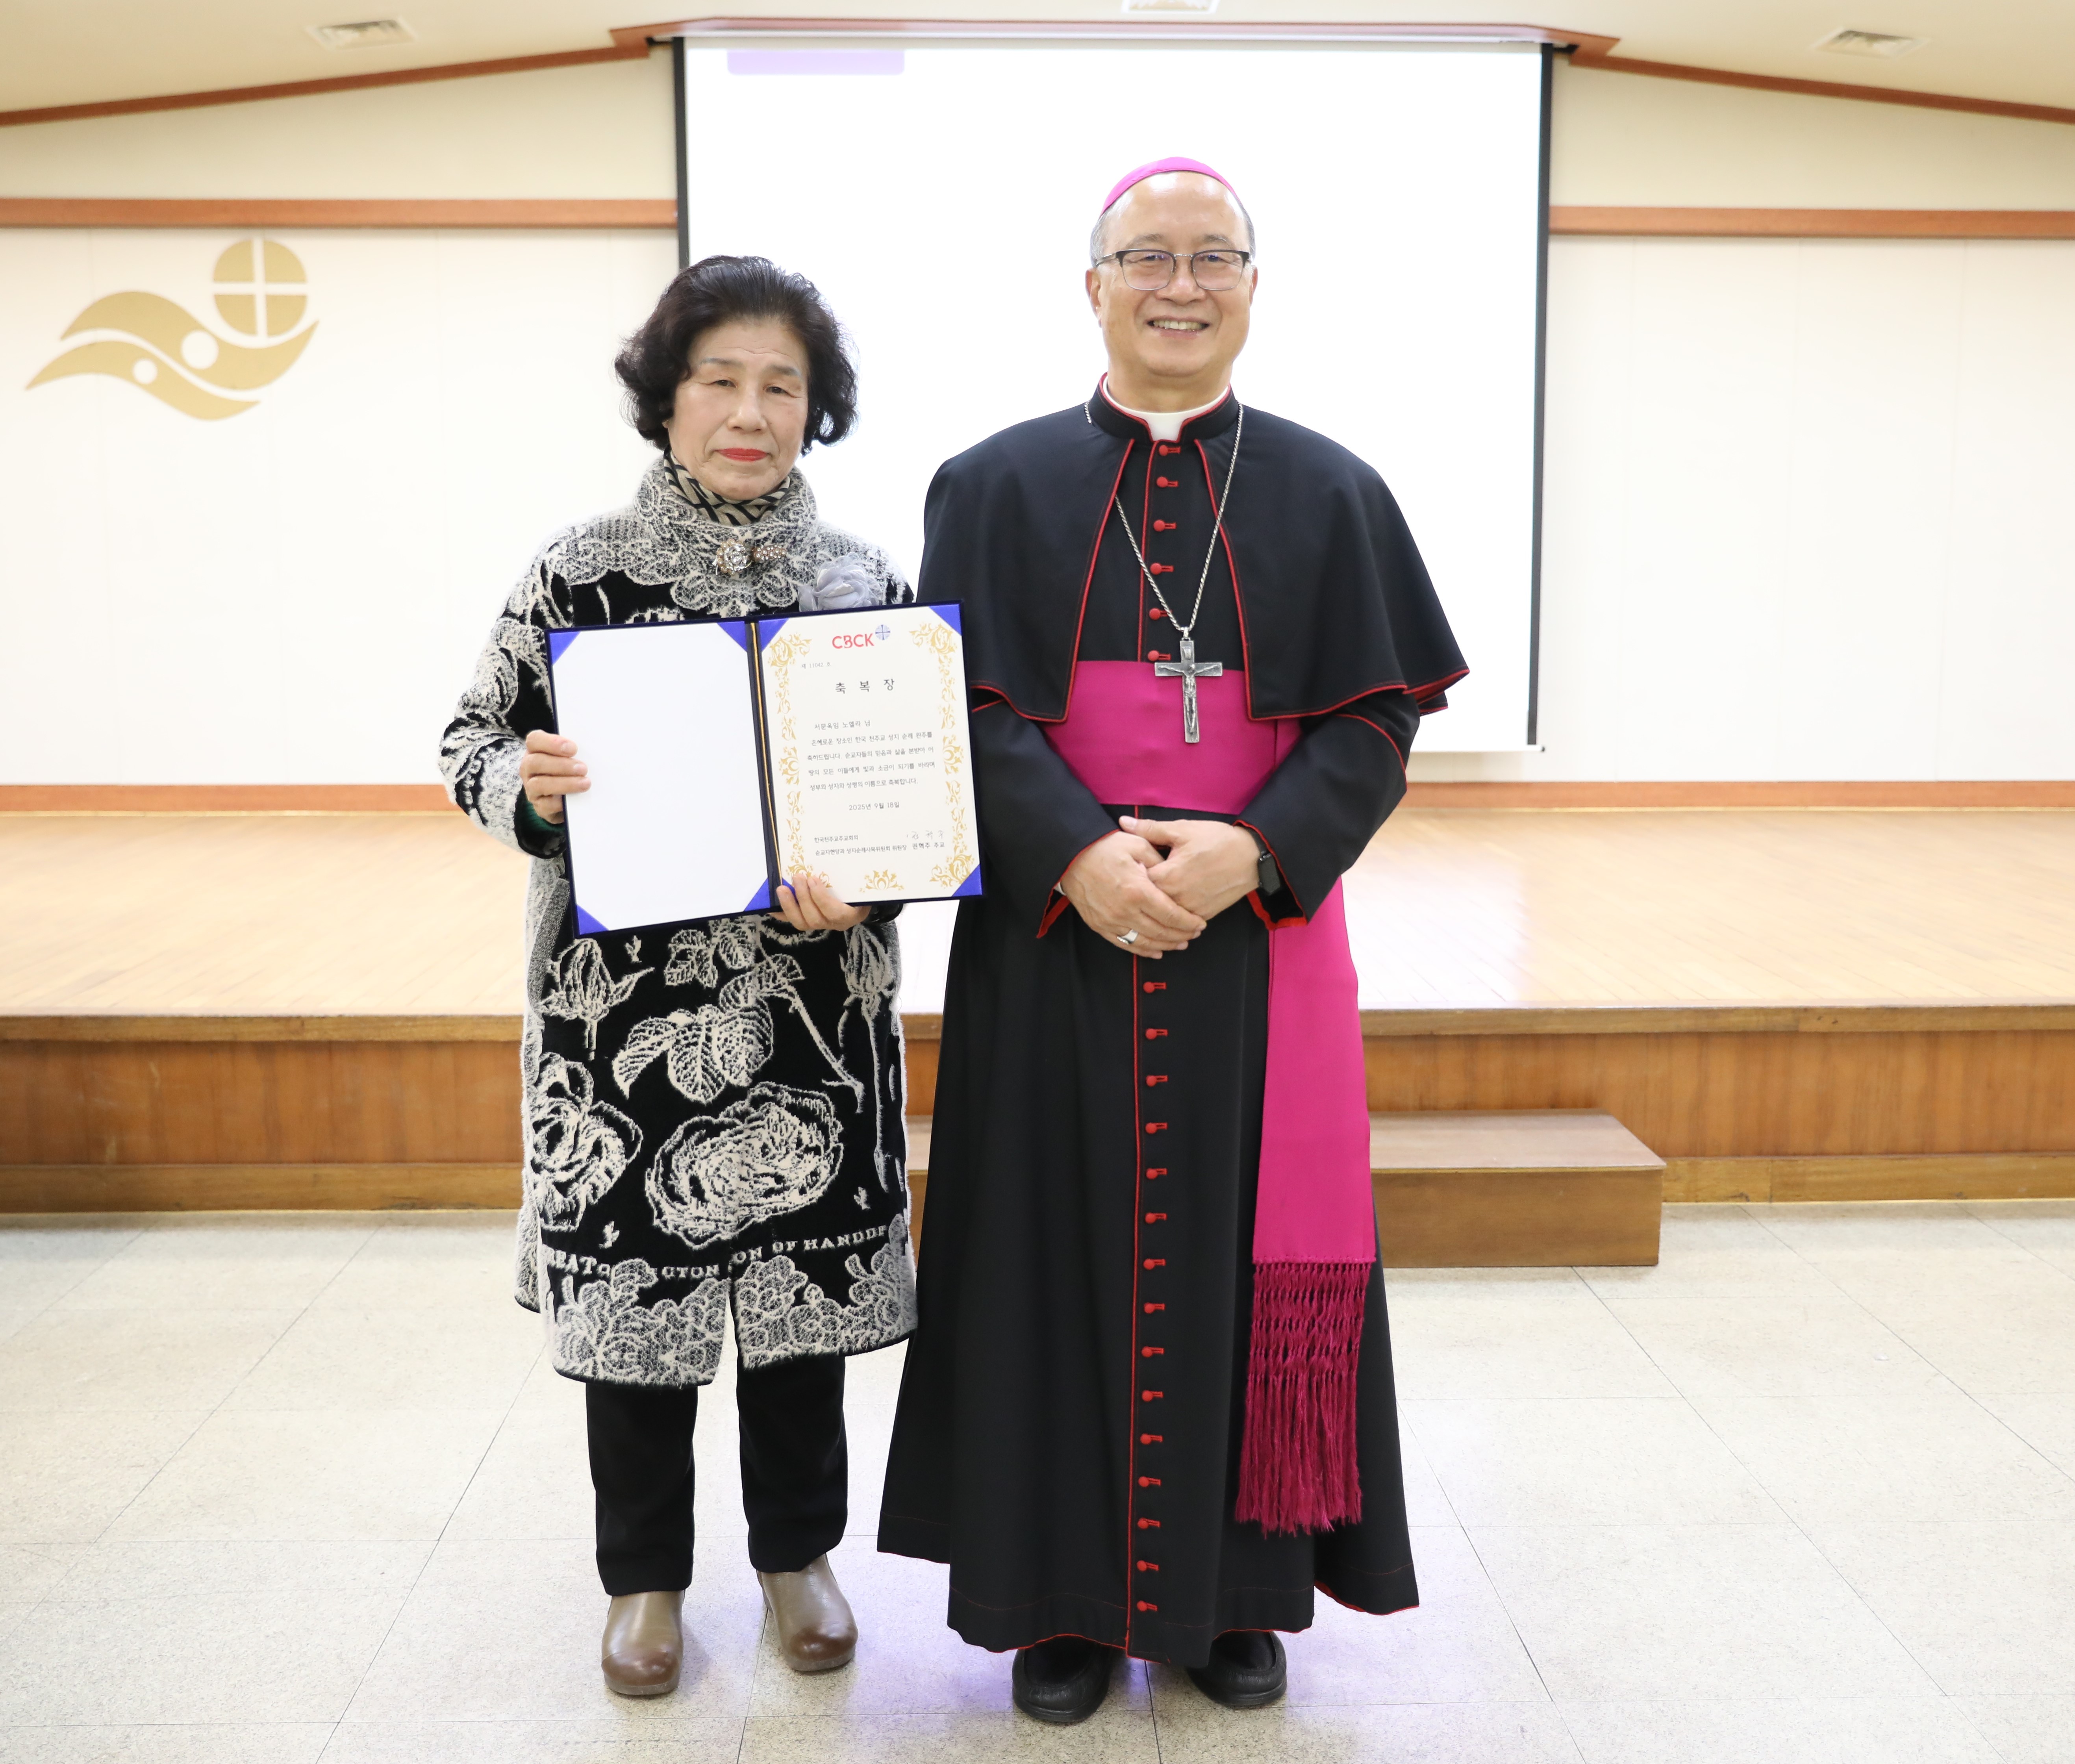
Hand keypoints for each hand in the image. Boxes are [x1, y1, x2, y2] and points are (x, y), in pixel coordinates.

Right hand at [520, 730, 586, 823]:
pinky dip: (560, 802)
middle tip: (583, 768)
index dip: (551, 743)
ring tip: (584, 783)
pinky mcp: (539, 806)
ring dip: (564, 783)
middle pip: (536, 762)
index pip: (534, 740)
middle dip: (561, 765)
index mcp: (535, 750)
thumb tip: (591, 749)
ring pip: (539, 784)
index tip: (573, 748)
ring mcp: (531, 788)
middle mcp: (529, 768)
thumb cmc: (570, 770)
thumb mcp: (571, 757)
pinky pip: (545, 805)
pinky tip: (574, 800)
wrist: (570, 799)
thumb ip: (574, 751)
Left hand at [774, 872, 868, 933]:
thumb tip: (835, 854)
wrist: (859, 898)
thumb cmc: (860, 888)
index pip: (836, 913)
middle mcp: (836, 924)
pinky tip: (771, 904)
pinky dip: (781, 912)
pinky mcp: (808, 922)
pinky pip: (792, 920)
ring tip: (782, 888)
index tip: (813, 879)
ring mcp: (821, 924)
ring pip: (802, 923)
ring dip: (790, 905)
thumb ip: (852, 876)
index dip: (821, 898)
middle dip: (803, 898)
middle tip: (797, 877)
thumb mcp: (860, 883)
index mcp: (852, 914)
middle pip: (816, 919)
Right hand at [1059, 830, 1206, 957]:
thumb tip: (1174, 879)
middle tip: (1195, 934)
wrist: (1071, 856)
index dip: (1189, 922)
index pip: (1171, 915)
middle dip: (1181, 935)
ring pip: (1145, 942)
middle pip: (1160, 931)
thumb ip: (1159, 863)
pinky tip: (1156, 951)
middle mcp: (1125, 911)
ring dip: (1165, 945)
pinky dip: (1143, 950)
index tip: (1200, 923)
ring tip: (1180, 943)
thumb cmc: (1105, 847)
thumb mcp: (1137, 845)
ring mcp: (1111, 921)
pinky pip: (1125, 944)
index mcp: (1138, 891)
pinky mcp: (1099, 926)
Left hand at [1122, 815, 1260, 921]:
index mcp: (1166, 876)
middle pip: (1147, 900)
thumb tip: (1123, 822)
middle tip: (1138, 882)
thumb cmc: (1216, 840)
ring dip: (1157, 905)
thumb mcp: (1182, 829)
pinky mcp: (1202, 916)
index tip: (1129, 867)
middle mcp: (1175, 898)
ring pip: (1163, 913)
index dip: (1131, 873)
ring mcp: (1190, 910)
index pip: (1136, 880)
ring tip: (1155, 892)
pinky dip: (1174, 914)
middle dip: (1142, 891)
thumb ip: (1150, 829)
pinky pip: (1181, 920)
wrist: (1251, 857)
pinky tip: (1173, 902)